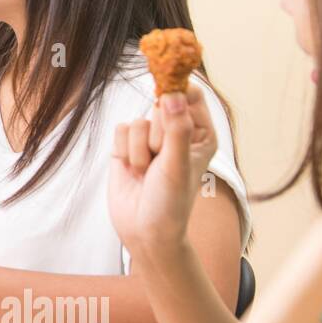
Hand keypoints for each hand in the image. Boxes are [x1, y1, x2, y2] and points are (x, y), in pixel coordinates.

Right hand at [107, 87, 217, 260]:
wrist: (143, 231)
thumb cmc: (171, 203)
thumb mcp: (178, 165)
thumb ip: (176, 129)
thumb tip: (173, 95)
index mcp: (201, 134)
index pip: (191, 95)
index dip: (178, 91)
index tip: (165, 95)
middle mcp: (177, 132)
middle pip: (161, 104)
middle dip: (156, 132)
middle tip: (160, 158)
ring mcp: (151, 139)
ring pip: (138, 120)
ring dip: (139, 148)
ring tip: (147, 171)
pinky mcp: (127, 145)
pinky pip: (120, 129)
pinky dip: (124, 151)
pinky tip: (132, 169)